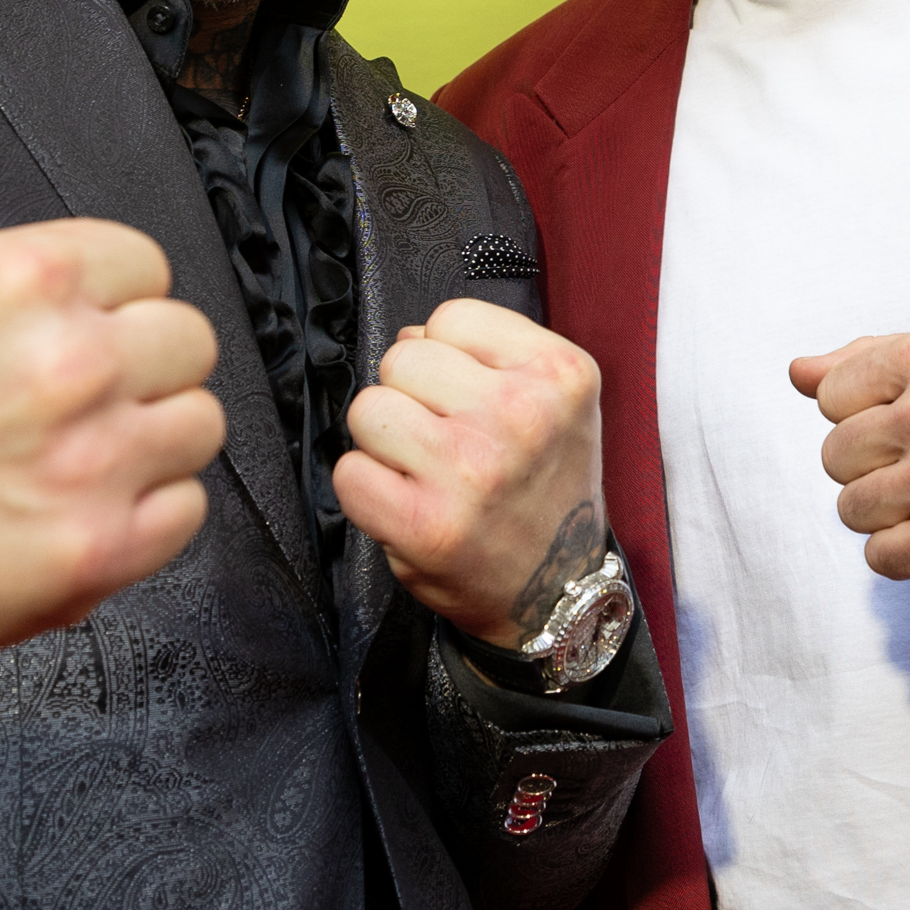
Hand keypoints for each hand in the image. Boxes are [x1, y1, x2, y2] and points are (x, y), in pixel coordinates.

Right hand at [0, 219, 223, 699]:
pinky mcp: (101, 544)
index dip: (119, 302)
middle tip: (92, 399)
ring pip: (201, 423)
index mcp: (26, 282)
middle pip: (190, 340)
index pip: (149, 264)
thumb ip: (29, 265)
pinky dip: (148, 513)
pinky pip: (188, 507)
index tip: (93, 330)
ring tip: (88, 456)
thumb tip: (110, 276)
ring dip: (154, 440)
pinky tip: (86, 506)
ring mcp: (92, 458)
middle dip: (145, 367)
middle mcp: (68, 362)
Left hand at [336, 298, 606, 649]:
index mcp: (560, 374)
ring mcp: (472, 469)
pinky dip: (366, 490)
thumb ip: (492, 355)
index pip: (451, 317)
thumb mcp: (556, 403)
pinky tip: (406, 504)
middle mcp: (520, 415)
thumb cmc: (545, 493)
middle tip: (445, 441)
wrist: (558, 592)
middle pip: (402, 357)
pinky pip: (349, 471)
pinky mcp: (427, 524)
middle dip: (411, 396)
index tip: (468, 398)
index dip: (447, 357)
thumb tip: (408, 336)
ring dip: (384, 441)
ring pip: (368, 407)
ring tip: (425, 472)